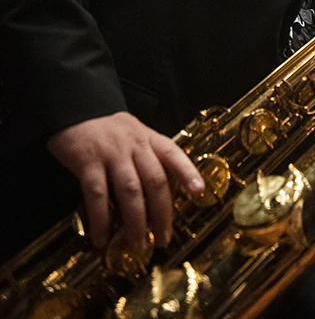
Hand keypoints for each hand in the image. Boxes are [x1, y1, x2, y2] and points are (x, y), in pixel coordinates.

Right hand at [47, 111, 204, 251]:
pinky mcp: (87, 162)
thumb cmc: (107, 128)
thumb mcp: (135, 133)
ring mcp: (112, 154)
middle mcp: (135, 145)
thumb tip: (160, 192)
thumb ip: (148, 156)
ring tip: (138, 245)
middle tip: (164, 238)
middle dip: (162, 213)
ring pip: (131, 191)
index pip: (174, 155)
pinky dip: (101, 219)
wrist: (74, 110)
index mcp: (149, 138)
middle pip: (155, 181)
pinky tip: (102, 237)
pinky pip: (97, 195)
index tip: (199, 192)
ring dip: (136, 222)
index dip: (188, 173)